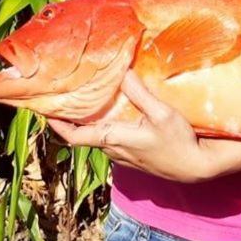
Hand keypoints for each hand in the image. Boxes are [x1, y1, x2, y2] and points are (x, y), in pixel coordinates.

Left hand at [48, 71, 212, 183]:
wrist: (196, 168)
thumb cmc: (179, 142)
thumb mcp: (162, 114)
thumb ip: (140, 94)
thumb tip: (122, 72)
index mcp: (114, 139)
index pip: (75, 135)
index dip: (57, 124)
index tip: (44, 110)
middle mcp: (114, 150)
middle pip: (83, 135)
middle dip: (71, 118)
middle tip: (64, 97)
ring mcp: (123, 156)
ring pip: (97, 138)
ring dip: (88, 123)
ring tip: (84, 101)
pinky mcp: (133, 157)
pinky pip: (110, 141)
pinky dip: (103, 127)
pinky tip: (111, 114)